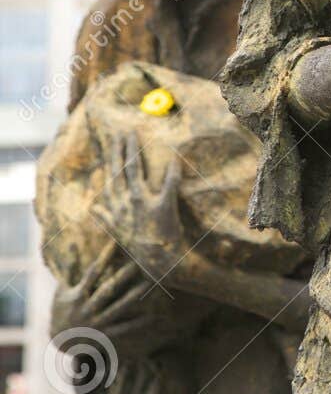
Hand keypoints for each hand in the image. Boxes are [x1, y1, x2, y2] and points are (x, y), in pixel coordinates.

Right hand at [50, 237, 160, 361]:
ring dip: (133, 296)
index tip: (117, 242)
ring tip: (148, 284)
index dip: (105, 257)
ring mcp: (96, 322)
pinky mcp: (103, 335)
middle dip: (124, 276)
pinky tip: (151, 315)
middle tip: (139, 262)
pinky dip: (136, 323)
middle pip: (108, 289)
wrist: (57, 342)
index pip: (93, 272)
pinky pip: (122, 328)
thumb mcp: (61, 289)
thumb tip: (74, 243)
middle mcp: (87, 309)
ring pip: (118, 308)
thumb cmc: (60, 310)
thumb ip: (70, 268)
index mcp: (77, 295)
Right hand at [97, 135, 185, 285]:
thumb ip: (105, 219)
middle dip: (121, 148)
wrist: (159, 264)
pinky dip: (171, 172)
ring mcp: (143, 204)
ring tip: (135, 135)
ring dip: (135, 151)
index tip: (113, 140)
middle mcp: (127, 203)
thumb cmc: (140, 248)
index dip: (113, 157)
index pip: (113, 177)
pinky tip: (174, 159)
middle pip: (122, 170)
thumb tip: (93, 208)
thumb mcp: (118, 233)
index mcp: (117, 208)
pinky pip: (168, 185)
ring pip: (136, 172)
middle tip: (122, 130)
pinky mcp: (162, 207)